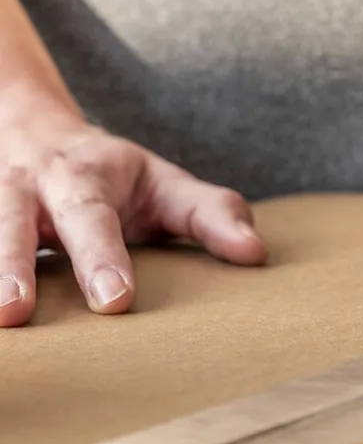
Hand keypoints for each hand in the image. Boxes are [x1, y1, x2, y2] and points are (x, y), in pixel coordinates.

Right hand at [0, 102, 265, 326]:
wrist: (31, 131)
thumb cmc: (112, 177)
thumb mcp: (164, 185)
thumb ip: (209, 214)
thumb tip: (256, 254)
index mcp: (86, 178)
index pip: (96, 218)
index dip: (105, 258)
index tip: (115, 300)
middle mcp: (29, 187)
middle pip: (14, 219)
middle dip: (13, 262)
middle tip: (15, 312)